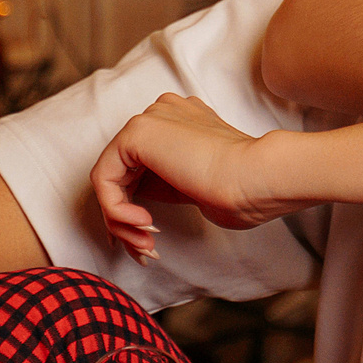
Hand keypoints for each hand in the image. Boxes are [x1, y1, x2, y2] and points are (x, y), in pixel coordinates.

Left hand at [92, 94, 310, 259]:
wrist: (258, 179)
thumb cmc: (242, 191)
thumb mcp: (194, 188)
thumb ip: (163, 183)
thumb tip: (131, 199)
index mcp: (183, 121)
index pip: (141, 166)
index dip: (135, 205)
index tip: (146, 240)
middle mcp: (164, 113)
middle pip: (121, 172)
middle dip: (124, 219)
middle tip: (144, 249)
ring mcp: (151, 119)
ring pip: (110, 177)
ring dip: (121, 220)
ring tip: (147, 244)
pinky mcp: (137, 132)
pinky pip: (104, 177)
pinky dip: (115, 208)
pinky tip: (144, 222)